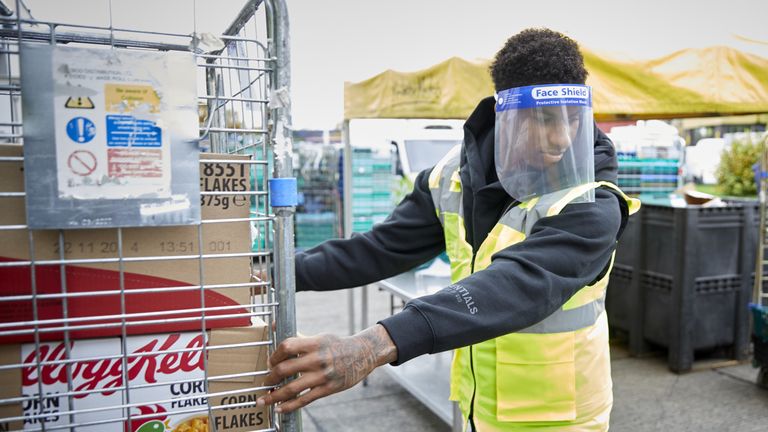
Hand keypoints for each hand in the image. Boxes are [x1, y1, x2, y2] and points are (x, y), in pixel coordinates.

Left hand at [256, 324, 396, 412]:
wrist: (362, 355)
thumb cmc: (336, 345)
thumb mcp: (319, 337)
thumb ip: (297, 337)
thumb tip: (275, 325)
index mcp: (314, 343)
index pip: (287, 346)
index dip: (274, 355)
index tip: (269, 362)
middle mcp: (317, 359)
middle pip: (285, 368)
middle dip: (270, 377)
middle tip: (265, 382)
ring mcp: (322, 376)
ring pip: (292, 388)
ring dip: (274, 396)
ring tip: (263, 400)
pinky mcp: (327, 389)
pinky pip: (304, 400)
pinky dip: (289, 406)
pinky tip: (279, 408)